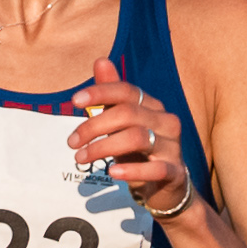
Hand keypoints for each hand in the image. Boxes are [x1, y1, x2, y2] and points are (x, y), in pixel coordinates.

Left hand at [67, 58, 187, 214]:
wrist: (167, 187)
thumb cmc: (139, 151)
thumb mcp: (121, 124)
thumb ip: (111, 96)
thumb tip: (100, 61)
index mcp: (152, 106)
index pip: (127, 91)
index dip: (101, 92)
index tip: (75, 101)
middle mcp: (166, 121)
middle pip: (128, 114)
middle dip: (94, 126)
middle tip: (71, 142)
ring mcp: (172, 147)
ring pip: (137, 138)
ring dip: (103, 147)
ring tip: (80, 158)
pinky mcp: (174, 172)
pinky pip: (156, 169)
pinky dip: (132, 170)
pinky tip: (111, 173)